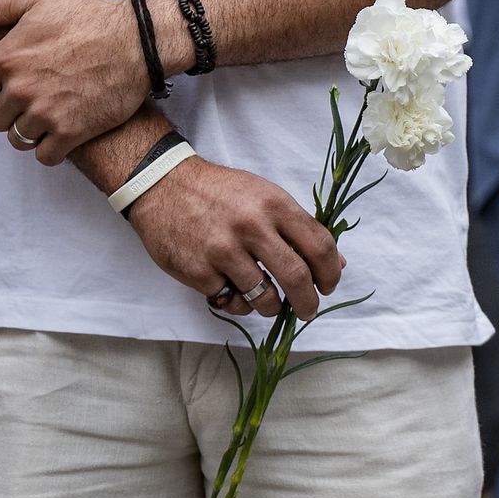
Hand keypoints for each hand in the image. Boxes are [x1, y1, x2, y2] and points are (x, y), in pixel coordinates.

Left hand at [0, 0, 182, 165]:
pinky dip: (51, 149)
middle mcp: (20, 89)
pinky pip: (45, 156)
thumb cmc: (88, 15)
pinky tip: (62, 133)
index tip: (12, 87)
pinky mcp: (70, 133)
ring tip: (47, 117)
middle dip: (10, 112)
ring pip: (18, 139)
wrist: (137, 41)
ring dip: (29, 132)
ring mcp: (44, 113)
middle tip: (33, 101)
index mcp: (6, 59)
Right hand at [126, 157, 343, 319]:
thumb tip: (335, 262)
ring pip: (266, 299)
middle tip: (308, 310)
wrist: (164, 186)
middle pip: (297, 278)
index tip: (328, 285)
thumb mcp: (263, 196)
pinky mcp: (200, 272)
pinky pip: (232, 302)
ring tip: (269, 302)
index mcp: (274, 204)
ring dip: (273, 307)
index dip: (330, 272)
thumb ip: (298, 227)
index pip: (319, 246)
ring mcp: (223, 251)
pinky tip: (234, 289)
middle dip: (309, 303)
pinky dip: (238, 302)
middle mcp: (252, 227)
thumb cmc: (219, 193)